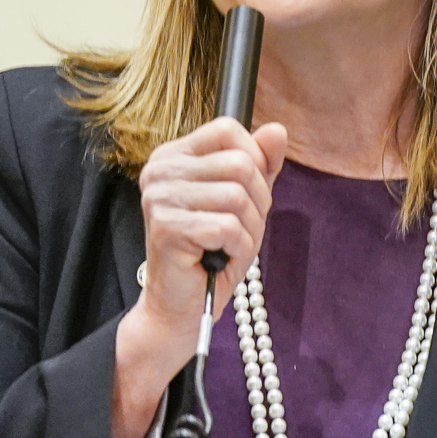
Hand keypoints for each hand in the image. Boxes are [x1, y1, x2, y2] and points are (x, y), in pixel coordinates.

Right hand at [111, 116, 287, 437]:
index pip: (228, 129)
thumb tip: (277, 130)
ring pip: (237, 195)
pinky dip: (239, 248)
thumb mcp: (244, 202)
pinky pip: (228, 227)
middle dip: (257, 201)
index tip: (249, 193)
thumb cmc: (211, 252)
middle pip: (239, 163)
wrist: (181, 308)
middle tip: (239, 229)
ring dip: (248, 229)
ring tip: (228, 246)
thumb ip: (260, 164)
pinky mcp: (167, 228)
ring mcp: (159, 198)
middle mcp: (159, 170)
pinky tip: (221, 258)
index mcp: (173, 155)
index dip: (255, 160)